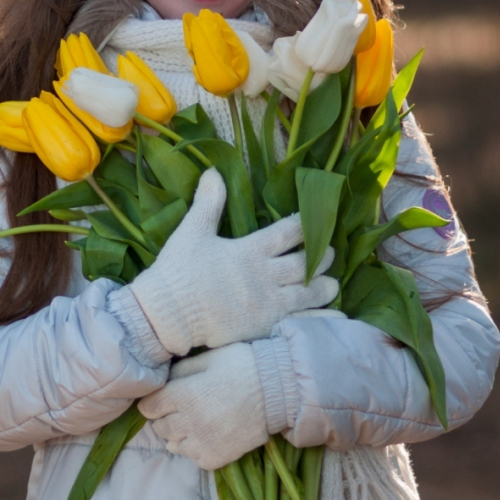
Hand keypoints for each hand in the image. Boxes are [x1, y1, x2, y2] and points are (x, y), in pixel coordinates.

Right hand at [128, 168, 338, 356]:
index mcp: (251, 250)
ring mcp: (268, 304)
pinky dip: (319, 319)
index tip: (314, 221)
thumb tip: (214, 171)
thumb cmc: (179, 271)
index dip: (305, 225)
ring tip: (332, 284)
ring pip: (309, 293)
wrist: (168, 315)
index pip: (289, 232)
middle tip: (329, 254)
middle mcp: (266, 276)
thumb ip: (208, 202)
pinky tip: (331, 318)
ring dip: (325, 287)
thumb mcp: (192, 231)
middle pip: (306, 263)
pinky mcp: (265, 327)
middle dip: (321, 257)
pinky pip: (300, 323)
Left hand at [139, 342, 268, 470]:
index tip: (165, 397)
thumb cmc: (241, 366)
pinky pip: (193, 458)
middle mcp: (188, 422)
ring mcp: (201, 443)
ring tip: (196, 423)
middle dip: (165, 417)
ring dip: (179, 434)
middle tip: (182, 409)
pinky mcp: (215, 458)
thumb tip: (162, 382)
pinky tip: (209, 435)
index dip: (155, 401)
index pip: (148, 407)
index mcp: (183, 395)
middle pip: (159, 427)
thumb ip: (179, 372)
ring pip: (173, 445)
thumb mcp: (206, 359)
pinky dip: (196, 448)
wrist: (277, 390)